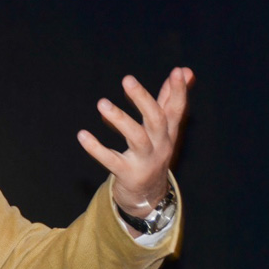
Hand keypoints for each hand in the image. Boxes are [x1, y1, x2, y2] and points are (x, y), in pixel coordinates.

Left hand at [77, 67, 193, 218]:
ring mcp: (145, 161)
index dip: (179, 91)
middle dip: (143, 99)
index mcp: (168, 133)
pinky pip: (111, 160)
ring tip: (102, 103)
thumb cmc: (153, 154)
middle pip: (156, 120)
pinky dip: (96, 148)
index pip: (177, 109)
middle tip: (127, 79)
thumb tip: (185, 71)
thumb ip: (170, 100)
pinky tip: (82, 135)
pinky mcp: (127, 174)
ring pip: (137, 138)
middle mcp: (160, 146)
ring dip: (120, 119)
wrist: (148, 197)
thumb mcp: (164, 129)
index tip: (177, 71)